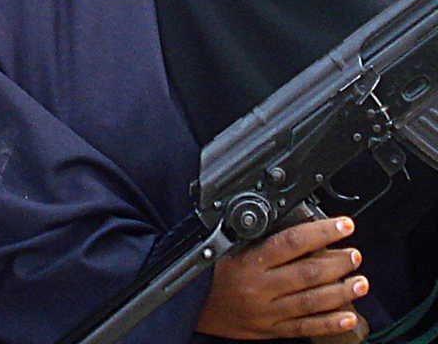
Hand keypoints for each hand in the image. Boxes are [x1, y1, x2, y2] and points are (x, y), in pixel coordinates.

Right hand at [195, 216, 367, 338]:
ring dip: (341, 291)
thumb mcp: (226, 247)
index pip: (292, 242)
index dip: (321, 233)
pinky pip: (306, 327)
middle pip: (308, 273)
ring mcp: (269, 311)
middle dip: (337, 263)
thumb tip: (290, 224)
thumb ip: (256, 239)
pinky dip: (330, 322)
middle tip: (355, 254)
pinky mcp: (272, 330)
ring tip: (361, 281)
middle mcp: (262, 286)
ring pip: (313, 301)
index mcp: (250, 260)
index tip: (342, 225)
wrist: (192, 306)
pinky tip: (348, 316)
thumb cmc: (210, 272)